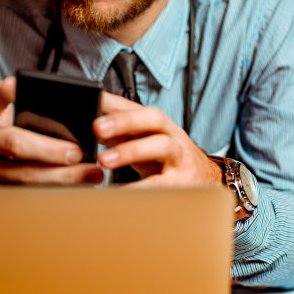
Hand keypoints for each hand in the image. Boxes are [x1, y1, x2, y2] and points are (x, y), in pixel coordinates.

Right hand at [0, 77, 102, 185]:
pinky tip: (75, 189)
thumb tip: (38, 96)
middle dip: (53, 151)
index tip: (18, 85)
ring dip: (62, 177)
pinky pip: (23, 195)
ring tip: (91, 174)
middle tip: (80, 153)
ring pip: (24, 177)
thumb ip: (13, 98)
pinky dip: (52, 193)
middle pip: (17, 145)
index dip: (7, 92)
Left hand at [93, 92, 222, 186]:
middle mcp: (172, 136)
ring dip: (131, 150)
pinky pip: (161, 183)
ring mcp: (180, 158)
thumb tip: (88, 128)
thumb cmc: (167, 163)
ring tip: (104, 160)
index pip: (135, 106)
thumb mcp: (145, 144)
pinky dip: (140, 187)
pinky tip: (120, 193)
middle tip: (96, 127)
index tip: (90, 100)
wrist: (205, 182)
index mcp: (158, 125)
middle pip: (153, 119)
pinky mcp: (183, 182)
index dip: (113, 102)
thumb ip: (120, 136)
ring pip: (161, 146)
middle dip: (124, 121)